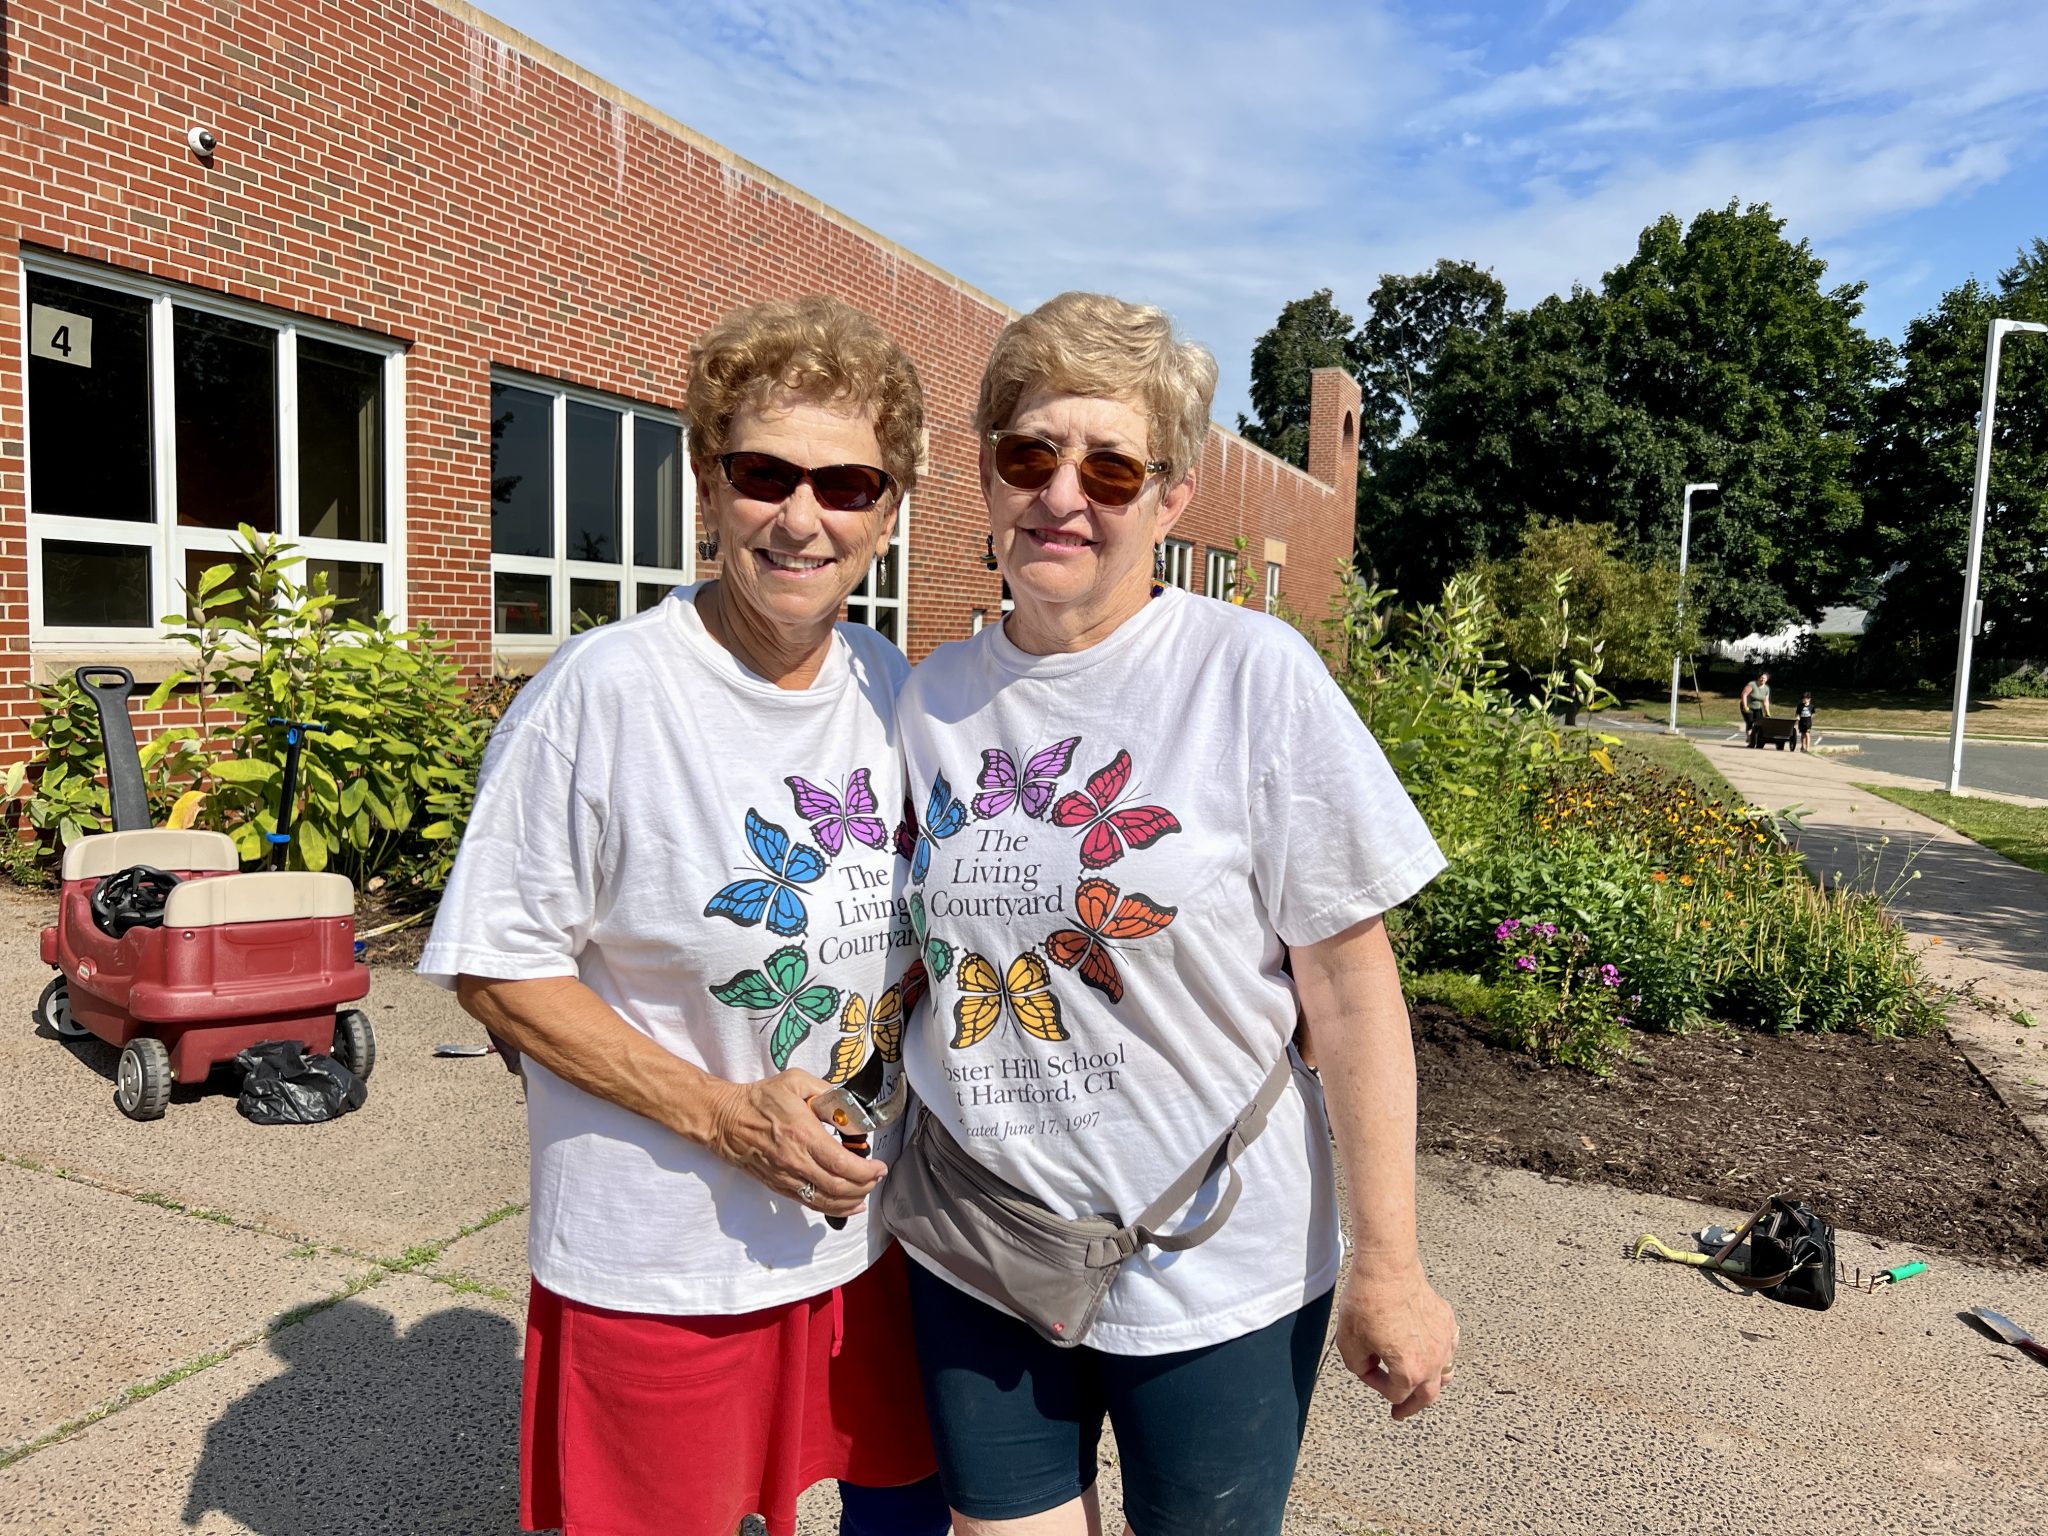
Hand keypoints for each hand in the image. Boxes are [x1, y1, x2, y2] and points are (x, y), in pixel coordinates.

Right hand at [704, 1069, 886, 1218]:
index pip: (842, 1163)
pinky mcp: (778, 1185)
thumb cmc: (759, 1100)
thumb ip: (828, 1094)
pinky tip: (847, 1205)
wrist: (725, 1119)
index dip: (867, 1170)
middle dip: (865, 1186)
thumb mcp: (797, 1082)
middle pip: (838, 1187)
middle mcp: (795, 1161)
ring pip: (825, 1200)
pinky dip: (832, 1208)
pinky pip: (810, 1203)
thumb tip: (849, 1113)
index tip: (879, 1166)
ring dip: (851, 1200)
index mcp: (803, 1134)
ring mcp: (786, 1177)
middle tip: (876, 1177)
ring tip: (866, 1192)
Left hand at [1335, 1263, 1457, 1420]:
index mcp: (1409, 1371)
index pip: (1394, 1394)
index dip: (1375, 1385)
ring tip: (1422, 1386)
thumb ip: (1358, 1366)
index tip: (1365, 1370)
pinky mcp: (1446, 1321)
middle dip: (1412, 1406)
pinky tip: (1430, 1351)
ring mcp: (1444, 1341)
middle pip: (1427, 1396)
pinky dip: (1441, 1355)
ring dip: (1432, 1383)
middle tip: (1401, 1412)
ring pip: (1445, 1373)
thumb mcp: (1349, 1342)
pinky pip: (1449, 1347)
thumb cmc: (1368, 1303)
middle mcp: (1433, 1360)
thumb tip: (1369, 1367)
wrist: (1387, 1269)